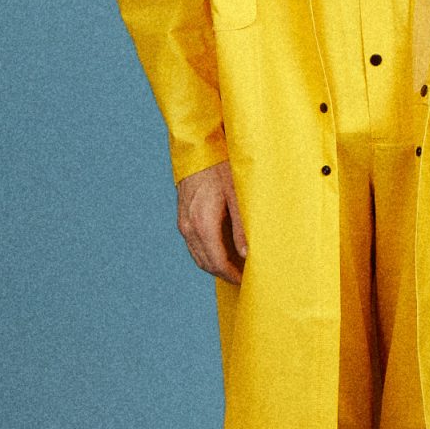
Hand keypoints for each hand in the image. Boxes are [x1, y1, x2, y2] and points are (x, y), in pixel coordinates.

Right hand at [177, 159, 247, 284]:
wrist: (198, 147)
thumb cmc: (221, 166)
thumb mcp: (238, 195)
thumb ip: (242, 226)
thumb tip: (247, 254)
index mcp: (203, 224)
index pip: (217, 262)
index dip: (232, 275)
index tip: (247, 281)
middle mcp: (189, 227)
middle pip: (206, 263)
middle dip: (225, 274)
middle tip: (245, 277)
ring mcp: (183, 222)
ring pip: (198, 256)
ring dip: (216, 265)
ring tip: (236, 267)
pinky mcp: (183, 217)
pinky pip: (194, 244)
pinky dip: (208, 253)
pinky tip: (223, 251)